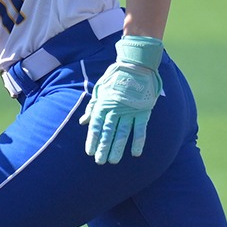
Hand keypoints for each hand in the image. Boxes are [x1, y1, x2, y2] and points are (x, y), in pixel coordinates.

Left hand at [79, 36, 163, 163]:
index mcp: (104, 103)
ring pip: (123, 133)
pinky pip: (140, 129)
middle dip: (103, 148)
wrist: (136, 65)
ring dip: (118, 148)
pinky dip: (138, 141)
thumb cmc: (115, 78)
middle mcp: (116, 109)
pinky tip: (135, 153)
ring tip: (113, 161)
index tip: (89, 152)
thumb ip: (92, 107)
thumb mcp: (100, 89)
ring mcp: (130, 110)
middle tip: (100, 161)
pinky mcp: (143, 110)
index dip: (92, 139)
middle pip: (108, 132)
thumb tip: (83, 121)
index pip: (96, 125)